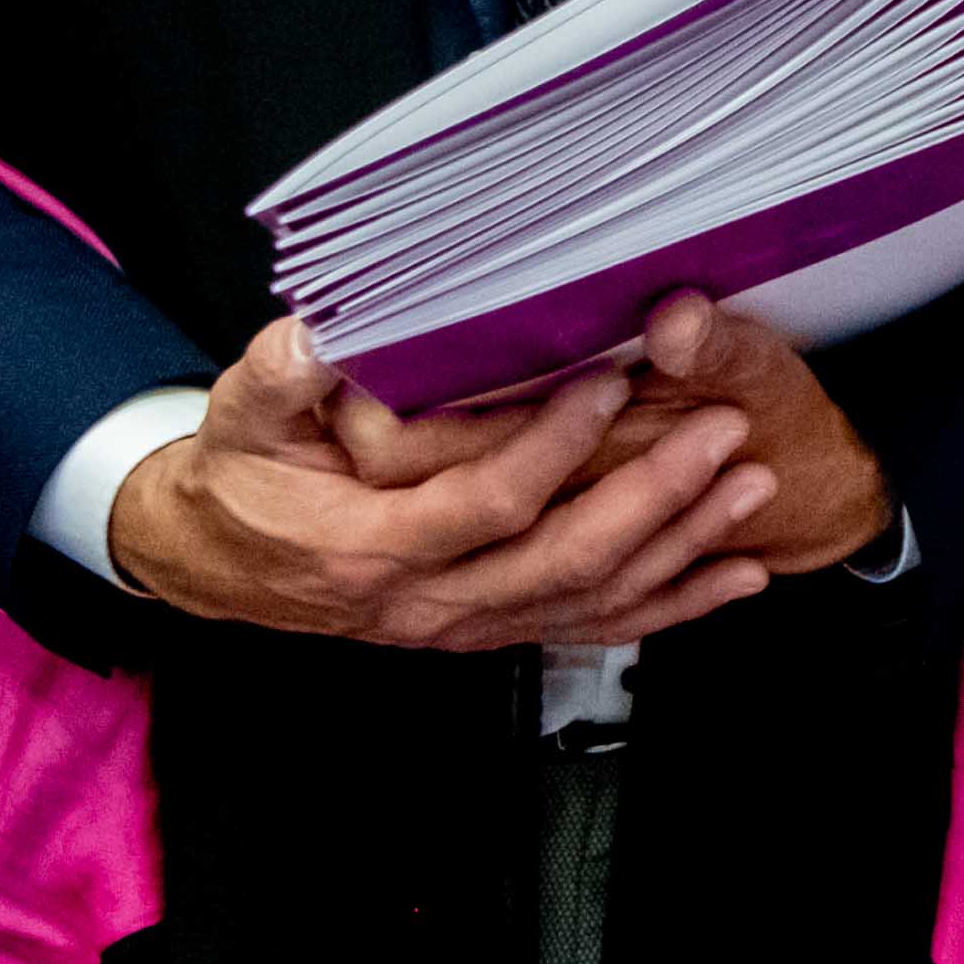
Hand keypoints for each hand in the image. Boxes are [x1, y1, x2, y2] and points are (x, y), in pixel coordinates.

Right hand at [109, 316, 774, 649]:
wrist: (212, 560)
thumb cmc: (236, 477)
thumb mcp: (239, 413)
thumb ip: (285, 375)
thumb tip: (324, 334)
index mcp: (369, 546)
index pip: (484, 504)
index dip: (552, 448)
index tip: (610, 384)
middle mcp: (427, 601)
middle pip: (562, 561)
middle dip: (654, 497)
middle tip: (724, 432)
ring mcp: (463, 624)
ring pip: (590, 600)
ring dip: (681, 547)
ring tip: (752, 486)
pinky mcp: (488, 629)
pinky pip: (594, 628)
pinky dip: (672, 605)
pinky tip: (735, 575)